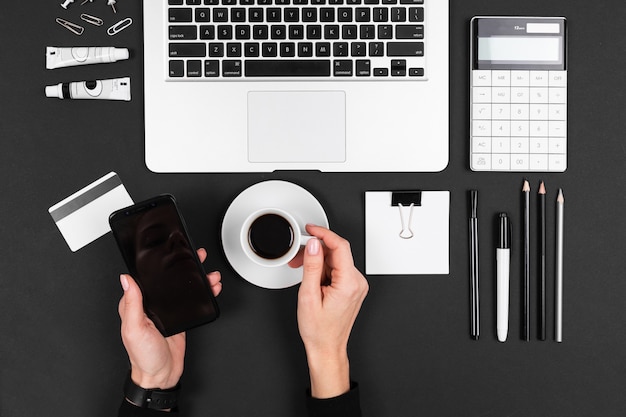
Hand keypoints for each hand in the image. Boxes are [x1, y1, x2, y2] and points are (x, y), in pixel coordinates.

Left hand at [118, 248, 221, 389]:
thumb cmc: (143, 356)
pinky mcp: (180, 317)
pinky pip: (192, 301)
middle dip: (185, 267)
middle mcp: (151, 304)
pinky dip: (203, 294)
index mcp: (136, 303)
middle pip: (169, 279)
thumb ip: (131, 303)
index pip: (147, 277)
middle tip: (196, 257)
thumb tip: (126, 279)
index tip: (171, 252)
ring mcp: (167, 310)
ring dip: (199, 280)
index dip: (159, 263)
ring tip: (210, 276)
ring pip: (184, 288)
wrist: (161, 375)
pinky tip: (210, 289)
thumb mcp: (134, 328)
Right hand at [289, 225, 368, 398]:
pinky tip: (311, 277)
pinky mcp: (352, 288)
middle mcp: (357, 282)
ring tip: (301, 270)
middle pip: (337, 253)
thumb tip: (313, 245)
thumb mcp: (309, 295)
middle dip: (316, 251)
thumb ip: (312, 266)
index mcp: (349, 283)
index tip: (311, 229)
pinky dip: (323, 269)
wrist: (326, 347)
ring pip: (335, 261)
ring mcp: (356, 286)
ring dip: (317, 261)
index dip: (324, 233)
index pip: (340, 246)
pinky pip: (337, 270)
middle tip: (298, 255)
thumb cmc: (319, 330)